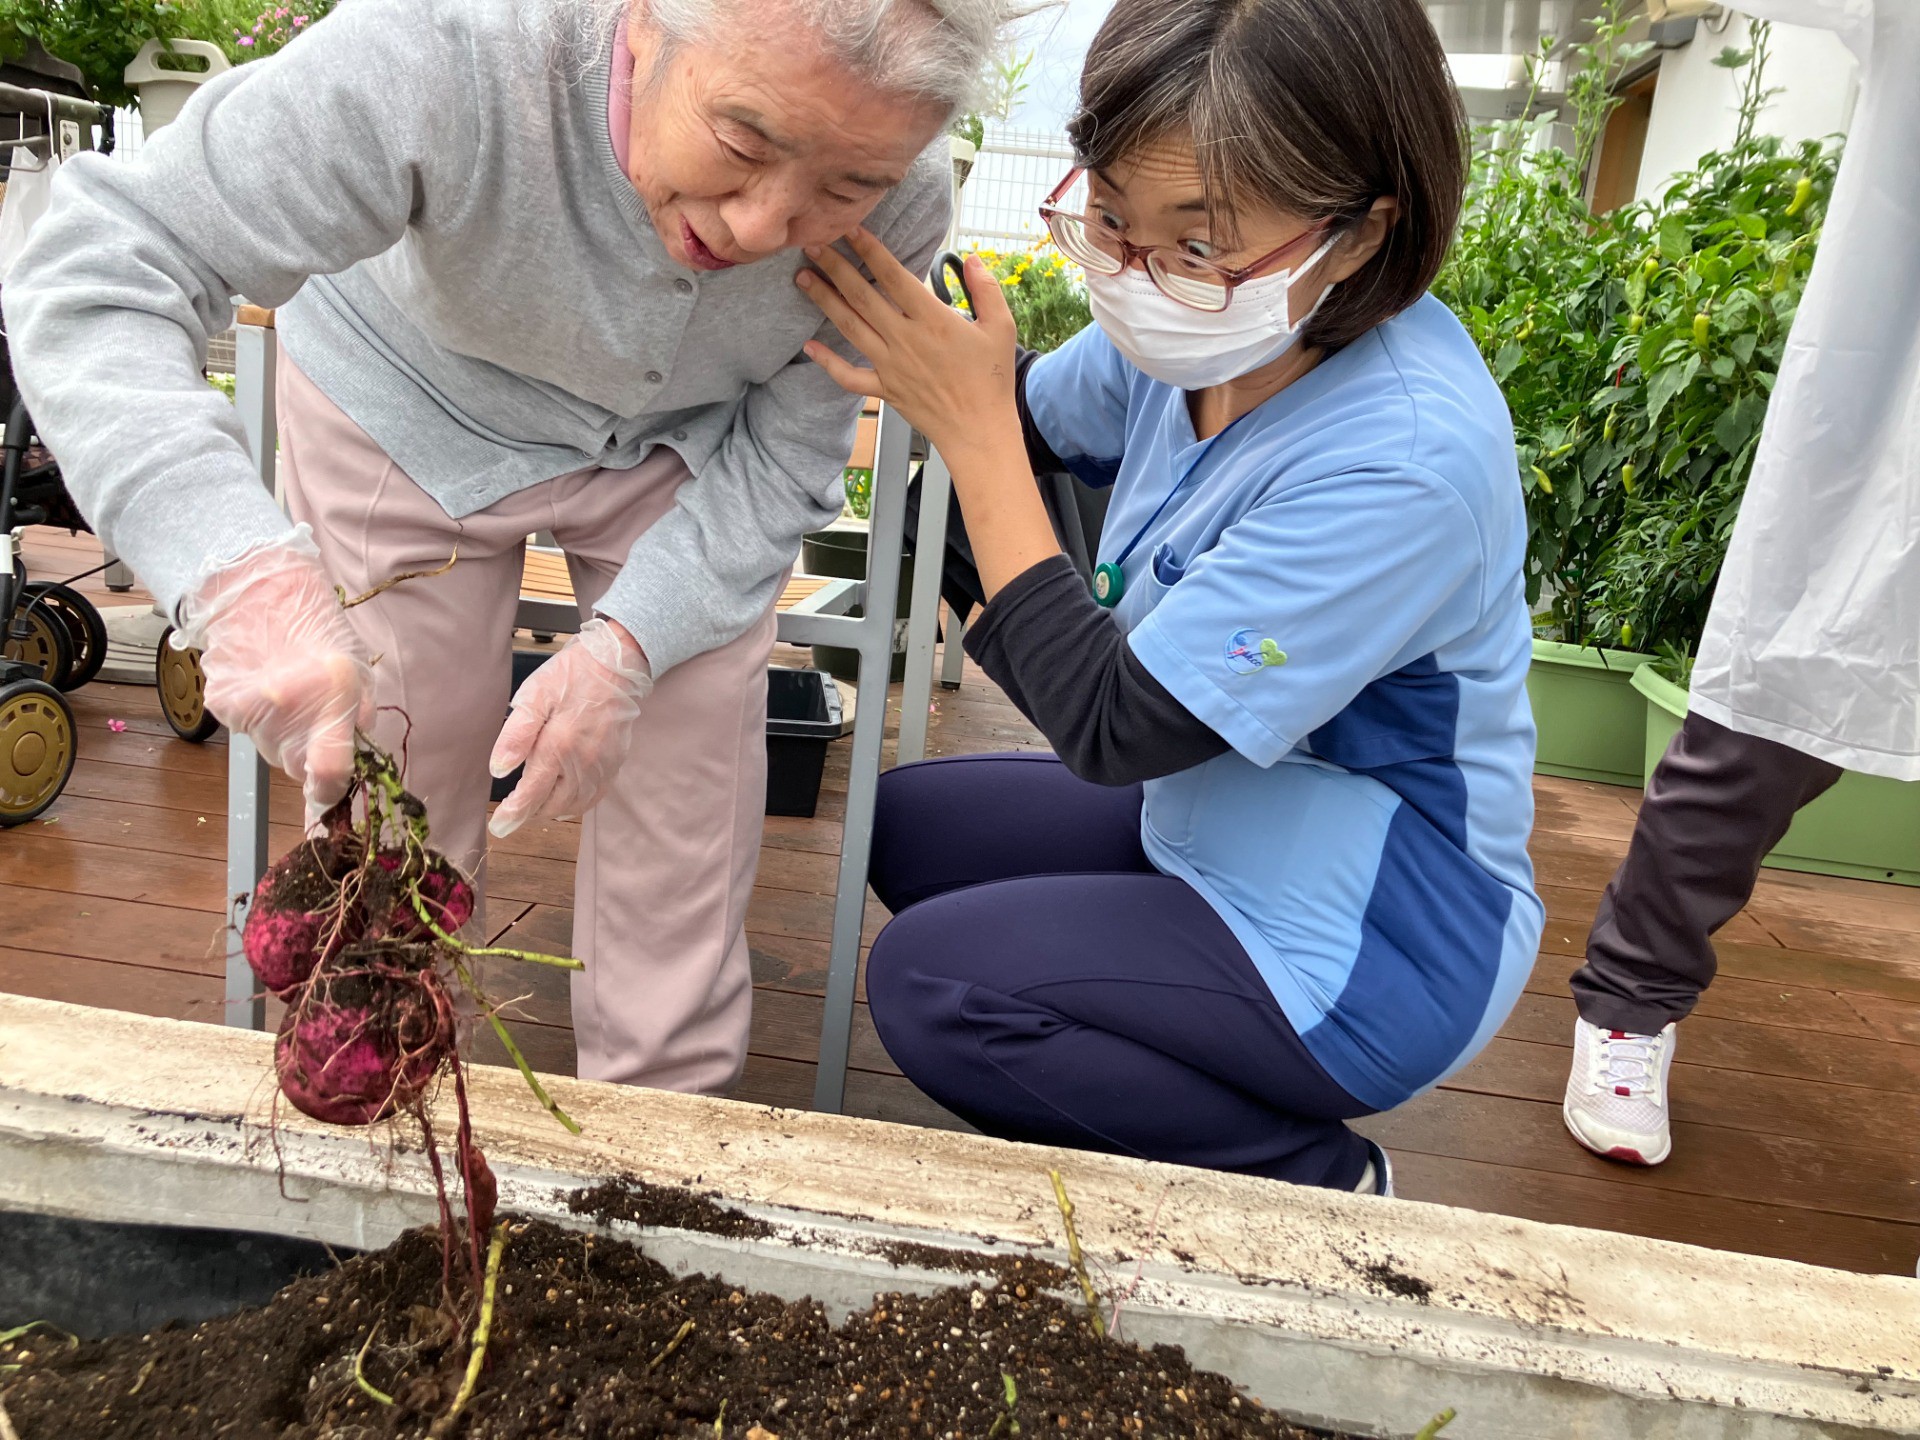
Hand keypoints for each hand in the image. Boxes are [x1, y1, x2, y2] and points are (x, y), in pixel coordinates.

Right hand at [182, 535, 375, 824]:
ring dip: (284, 737)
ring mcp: (250, 713)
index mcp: (330, 702)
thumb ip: (361, 715)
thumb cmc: (318, 628)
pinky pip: (248, 732)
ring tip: (289, 699)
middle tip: (314, 723)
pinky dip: (259, 721)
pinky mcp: (223, 707)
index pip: (329, 775)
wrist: (259, 593)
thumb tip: (359, 751)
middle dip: (309, 756)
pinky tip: (265, 692)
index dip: (332, 792)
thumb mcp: (358, 670)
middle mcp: (286, 714)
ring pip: (271, 752)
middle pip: (296, 767)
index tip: (334, 795)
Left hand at [488, 617, 652, 837]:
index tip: (499, 827)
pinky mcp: (615, 763)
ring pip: (575, 805)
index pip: (531, 794)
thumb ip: (516, 735)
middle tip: (513, 813)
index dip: (513, 814)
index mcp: (558, 747)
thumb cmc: (572, 675)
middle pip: (552, 805)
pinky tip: (565, 799)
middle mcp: (582, 763)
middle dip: (530, 813)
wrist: (618, 664)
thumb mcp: (535, 695)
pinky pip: (595, 796)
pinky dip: (577, 804)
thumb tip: (498, 770)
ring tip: (535, 807)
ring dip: (552, 811)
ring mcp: (602, 766)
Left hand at [796, 229, 1019, 455]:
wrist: (979, 432)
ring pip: (850, 327)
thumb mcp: (1001, 328)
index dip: (869, 250)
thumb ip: (986, 289)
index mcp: (933, 320)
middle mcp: (905, 339)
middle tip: (811, 243)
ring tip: (803, 278)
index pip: (893, 276)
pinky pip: (849, 376)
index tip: (849, 229)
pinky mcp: (885, 390)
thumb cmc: (993, 380)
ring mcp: (891, 365)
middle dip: (835, 267)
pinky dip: (827, 362)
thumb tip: (972, 258)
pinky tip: (809, 346)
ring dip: (824, 301)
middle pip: (862, 296)